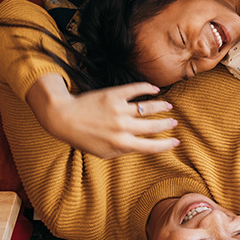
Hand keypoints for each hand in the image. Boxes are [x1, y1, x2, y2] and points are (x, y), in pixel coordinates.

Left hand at [26, 75, 178, 158]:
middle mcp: (122, 127)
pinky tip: (155, 89)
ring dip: (161, 106)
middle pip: (153, 126)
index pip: (151, 146)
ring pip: (148, 107)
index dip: (166, 145)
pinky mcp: (113, 95)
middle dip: (167, 124)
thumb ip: (123, 151)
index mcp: (121, 144)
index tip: (175, 142)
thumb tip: (141, 147)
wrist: (63, 118)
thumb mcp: (103, 152)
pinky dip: (148, 88)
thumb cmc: (83, 137)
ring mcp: (118, 110)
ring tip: (168, 106)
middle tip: (174, 122)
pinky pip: (135, 90)